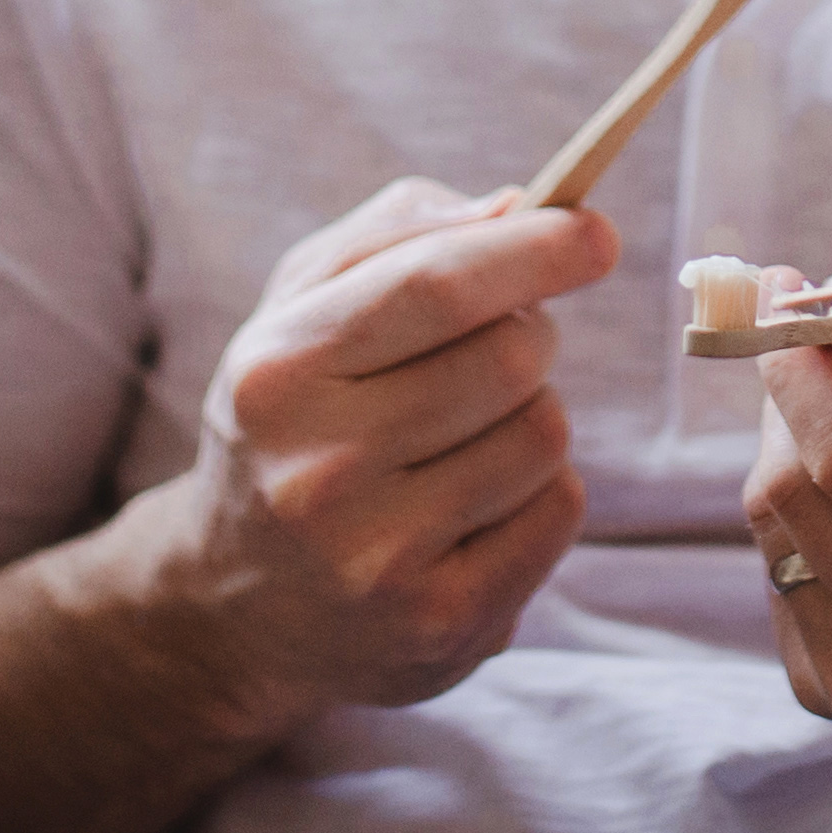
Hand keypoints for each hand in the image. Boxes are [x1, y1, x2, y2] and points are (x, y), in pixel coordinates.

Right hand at [157, 176, 610, 729]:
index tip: (596, 231)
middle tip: (496, 345)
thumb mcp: (297, 311)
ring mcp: (380, 558)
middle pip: (512, 357)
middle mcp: (320, 471)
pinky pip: (560, 510)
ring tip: (466, 435)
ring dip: (531, 414)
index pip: (436, 288)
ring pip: (545, 433)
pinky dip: (543, 488)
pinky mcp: (443, 624)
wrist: (235, 611)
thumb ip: (394, 235)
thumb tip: (516, 209)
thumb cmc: (289, 426)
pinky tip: (476, 503)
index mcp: (278, 375)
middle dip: (531, 331)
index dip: (535, 251)